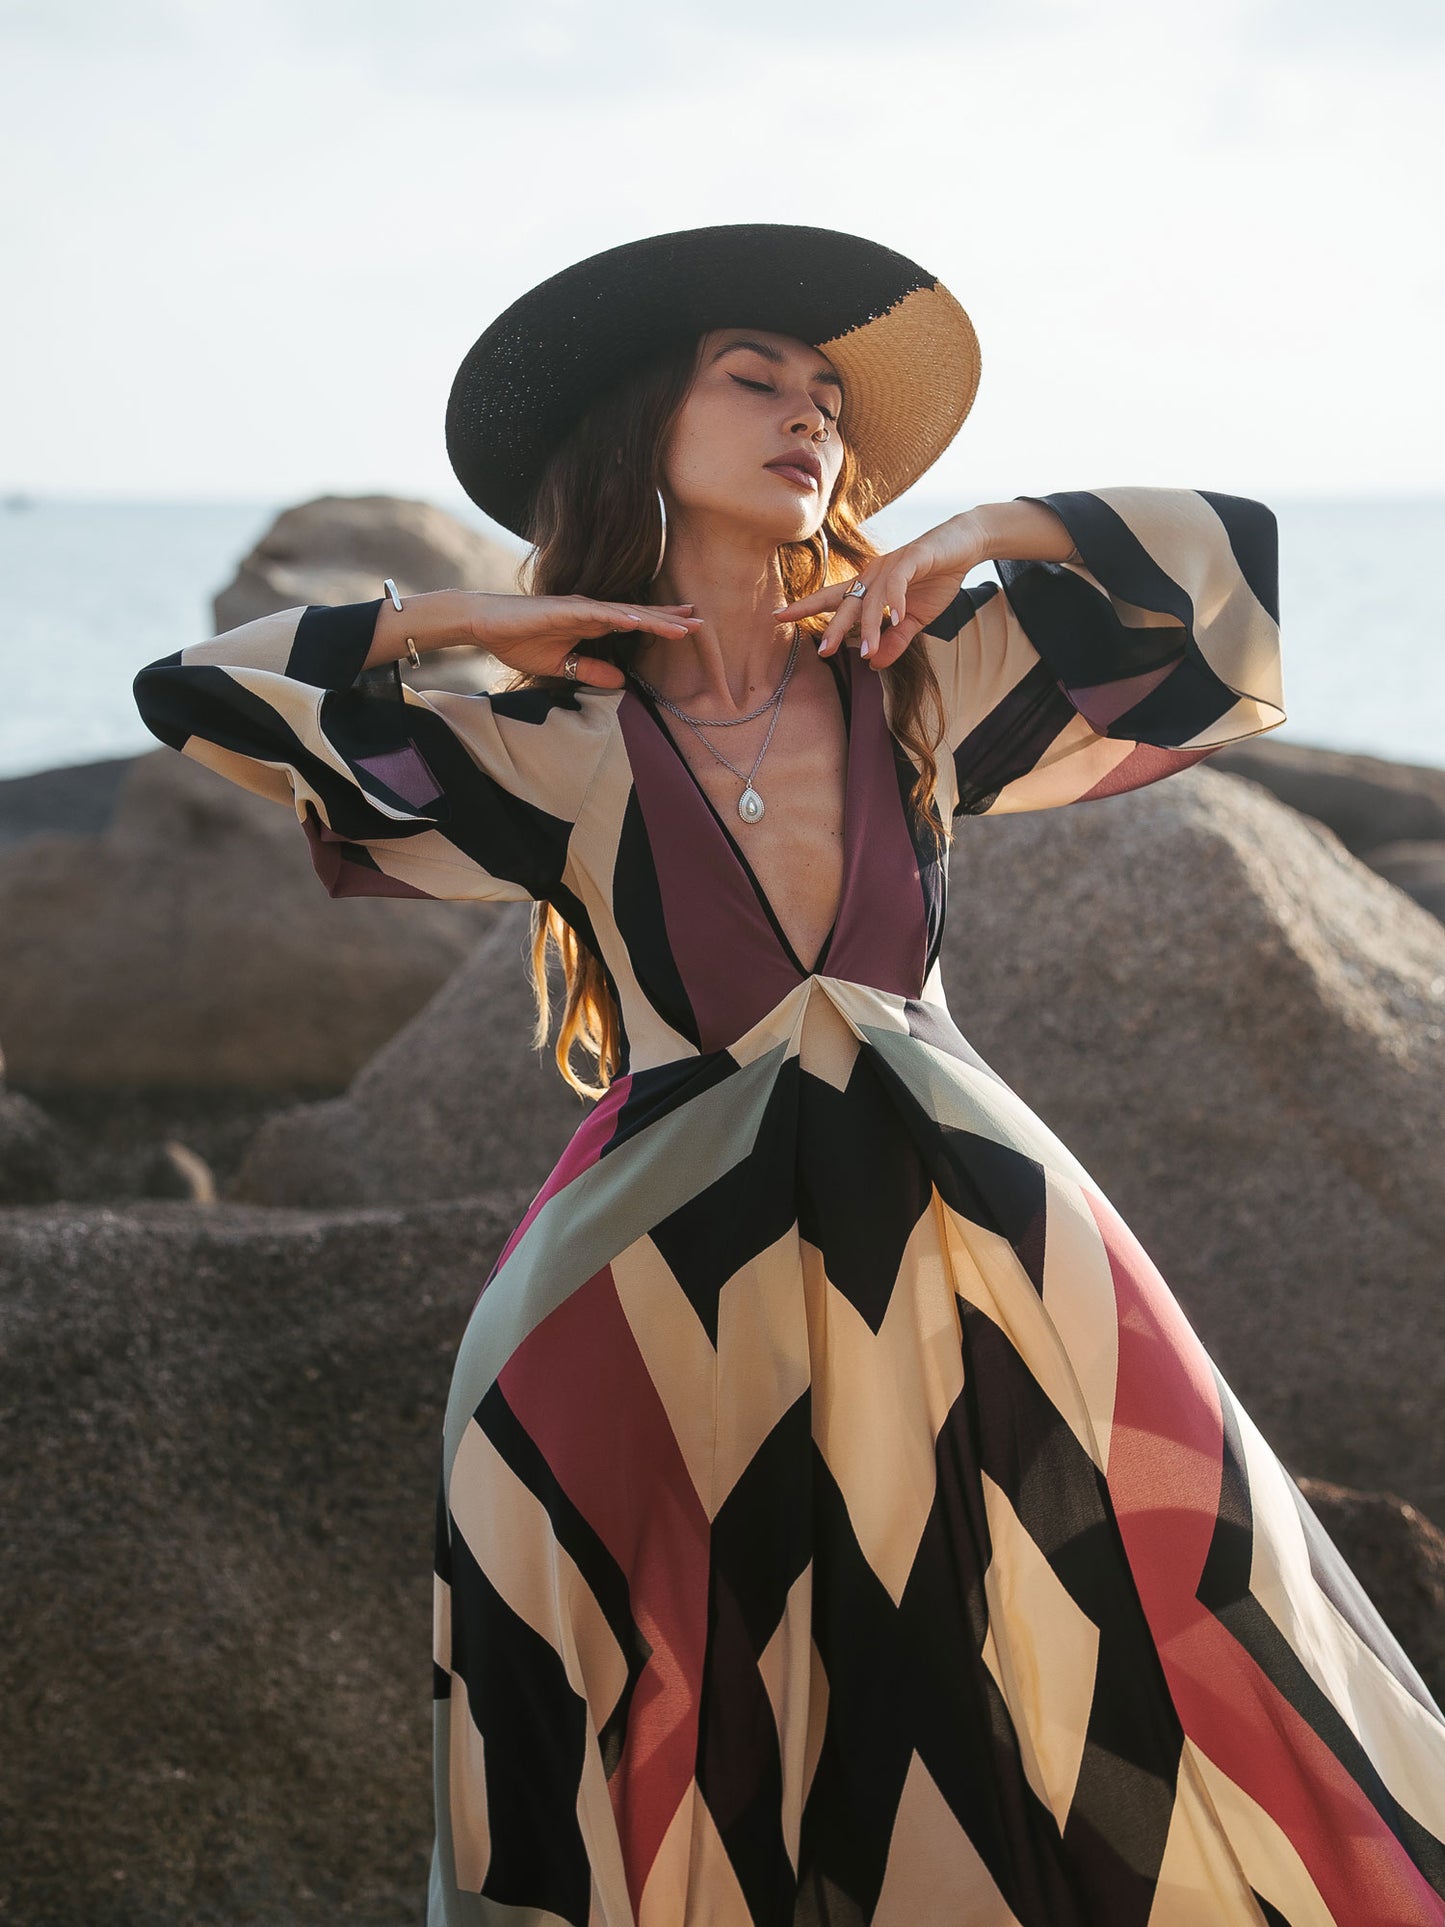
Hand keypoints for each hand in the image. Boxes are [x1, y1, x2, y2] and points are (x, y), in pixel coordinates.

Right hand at [464, 592, 702, 687]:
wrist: (485, 625)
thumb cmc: (518, 640)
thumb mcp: (562, 666)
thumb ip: (591, 670)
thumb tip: (621, 681)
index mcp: (592, 621)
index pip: (634, 622)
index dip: (661, 625)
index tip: (689, 629)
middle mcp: (590, 610)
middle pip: (638, 614)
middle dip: (670, 619)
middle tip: (702, 623)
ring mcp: (578, 607)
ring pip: (624, 612)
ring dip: (653, 619)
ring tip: (681, 625)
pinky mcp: (562, 608)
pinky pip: (594, 612)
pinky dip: (616, 616)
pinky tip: (636, 621)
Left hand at [772, 511, 991, 669]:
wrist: (964, 546)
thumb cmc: (935, 579)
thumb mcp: (915, 619)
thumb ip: (895, 640)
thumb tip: (873, 664)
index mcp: (869, 586)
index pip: (832, 598)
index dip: (806, 607)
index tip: (778, 616)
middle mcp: (873, 574)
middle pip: (847, 602)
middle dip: (834, 627)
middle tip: (823, 651)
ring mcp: (891, 565)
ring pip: (873, 599)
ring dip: (872, 627)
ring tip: (868, 652)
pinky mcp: (913, 558)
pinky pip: (898, 582)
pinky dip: (897, 600)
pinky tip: (898, 617)